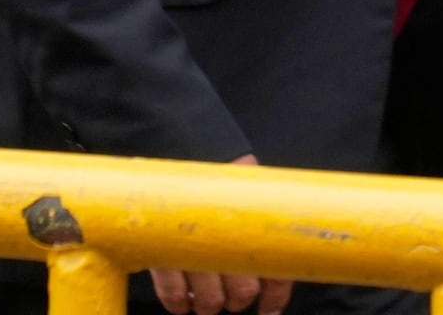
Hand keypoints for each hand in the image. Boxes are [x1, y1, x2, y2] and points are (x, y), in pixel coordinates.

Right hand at [148, 164, 287, 314]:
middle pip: (242, 293)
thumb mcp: (250, 190)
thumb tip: (282, 265)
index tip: (269, 309)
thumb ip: (264, 222)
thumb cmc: (219, 176)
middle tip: (231, 294)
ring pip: (210, 302)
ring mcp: (193, 250)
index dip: (275, 298)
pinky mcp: (160, 254)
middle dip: (237, 299)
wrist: (182, 144)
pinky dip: (178, 303)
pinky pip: (172, 296)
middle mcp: (225, 241)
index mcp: (253, 226)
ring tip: (206, 297)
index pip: (275, 273)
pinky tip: (184, 299)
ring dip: (209, 305)